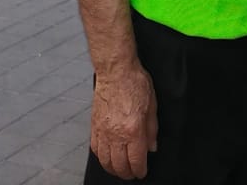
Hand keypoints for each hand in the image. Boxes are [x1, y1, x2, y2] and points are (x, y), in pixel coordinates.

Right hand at [90, 59, 157, 179]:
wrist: (115, 71)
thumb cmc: (134, 83)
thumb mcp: (152, 105)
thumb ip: (152, 129)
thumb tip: (152, 146)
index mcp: (133, 129)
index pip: (136, 160)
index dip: (140, 170)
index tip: (142, 172)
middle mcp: (116, 134)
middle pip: (119, 165)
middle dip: (127, 173)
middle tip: (132, 173)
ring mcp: (103, 131)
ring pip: (105, 160)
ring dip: (113, 169)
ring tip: (120, 169)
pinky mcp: (94, 126)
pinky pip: (95, 149)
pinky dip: (101, 158)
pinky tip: (107, 158)